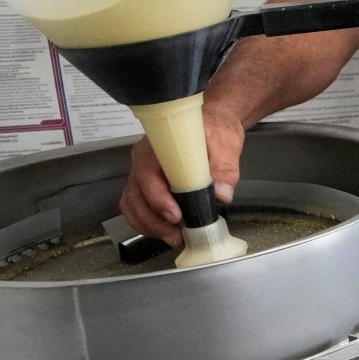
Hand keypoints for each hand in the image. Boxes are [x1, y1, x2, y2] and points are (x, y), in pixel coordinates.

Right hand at [119, 105, 248, 244]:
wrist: (213, 122)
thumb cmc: (215, 128)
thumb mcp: (225, 143)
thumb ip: (224, 168)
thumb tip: (221, 194)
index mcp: (158, 147)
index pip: (147, 175)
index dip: (157, 199)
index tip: (175, 215)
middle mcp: (143, 160)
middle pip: (135, 196)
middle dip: (153, 221)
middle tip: (177, 236)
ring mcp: (142, 173)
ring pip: (132, 205)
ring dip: (149, 226)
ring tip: (173, 237)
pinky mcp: (147, 185)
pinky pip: (137, 206)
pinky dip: (148, 223)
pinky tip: (167, 231)